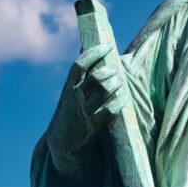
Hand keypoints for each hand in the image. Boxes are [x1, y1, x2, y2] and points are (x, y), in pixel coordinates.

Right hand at [46, 44, 126, 176]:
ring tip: (120, 80)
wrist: (62, 141)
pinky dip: (120, 101)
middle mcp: (75, 98)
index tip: (107, 45)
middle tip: (116, 68)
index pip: (79, 65)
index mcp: (68, 87)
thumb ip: (79, 73)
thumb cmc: (70, 109)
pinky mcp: (93, 126)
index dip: (94, 53)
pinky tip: (125, 96)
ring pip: (105, 92)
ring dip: (117, 83)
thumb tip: (85, 47)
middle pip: (96, 78)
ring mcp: (84, 112)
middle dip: (110, 70)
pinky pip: (110, 110)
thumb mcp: (69, 91)